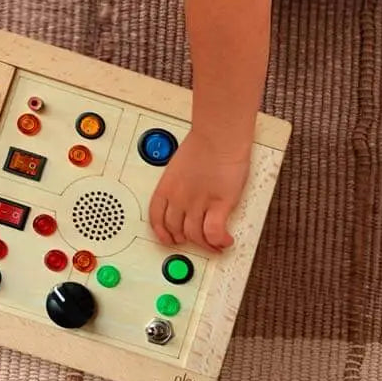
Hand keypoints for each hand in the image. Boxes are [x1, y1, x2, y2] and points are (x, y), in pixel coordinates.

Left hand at [148, 131, 250, 252]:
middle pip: (175, 229)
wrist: (220, 136)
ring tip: (213, 244)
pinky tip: (225, 240)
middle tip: (193, 239)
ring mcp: (198, 202)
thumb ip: (181, 182)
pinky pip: (215, 233)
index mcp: (167, 186)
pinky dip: (219, 241)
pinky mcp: (218, 204)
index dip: (161, 232)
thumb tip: (186, 192)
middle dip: (183, 238)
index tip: (167, 237)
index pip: (155, 217)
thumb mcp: (181, 165)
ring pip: (195, 236)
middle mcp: (179, 197)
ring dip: (205, 244)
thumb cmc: (205, 143)